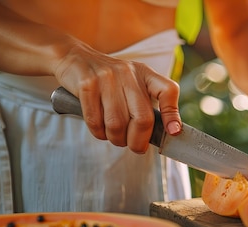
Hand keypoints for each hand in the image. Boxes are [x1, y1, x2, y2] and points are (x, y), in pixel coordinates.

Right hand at [52, 43, 181, 152]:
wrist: (75, 58)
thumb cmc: (110, 81)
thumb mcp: (134, 83)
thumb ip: (148, 104)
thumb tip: (166, 133)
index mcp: (145, 73)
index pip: (168, 91)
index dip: (172, 115)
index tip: (172, 133)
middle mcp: (128, 73)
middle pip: (142, 118)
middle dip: (138, 141)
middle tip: (135, 147)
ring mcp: (107, 77)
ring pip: (117, 124)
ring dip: (117, 139)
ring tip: (116, 137)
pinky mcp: (87, 85)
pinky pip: (95, 122)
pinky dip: (99, 133)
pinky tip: (101, 130)